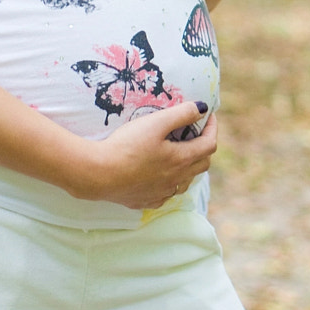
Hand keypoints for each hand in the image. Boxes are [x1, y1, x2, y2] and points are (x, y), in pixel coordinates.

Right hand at [67, 99, 216, 209]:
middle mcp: (175, 180)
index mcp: (181, 160)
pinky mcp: (145, 201)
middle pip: (202, 164)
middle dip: (204, 146)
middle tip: (195, 133)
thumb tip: (203, 108)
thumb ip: (181, 113)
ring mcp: (160, 194)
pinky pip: (166, 194)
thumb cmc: (126, 146)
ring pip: (185, 182)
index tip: (208, 116)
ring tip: (179, 153)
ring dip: (189, 167)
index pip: (209, 144)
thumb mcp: (155, 123)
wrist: (97, 174)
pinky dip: (170, 182)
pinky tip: (159, 175)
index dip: (212, 128)